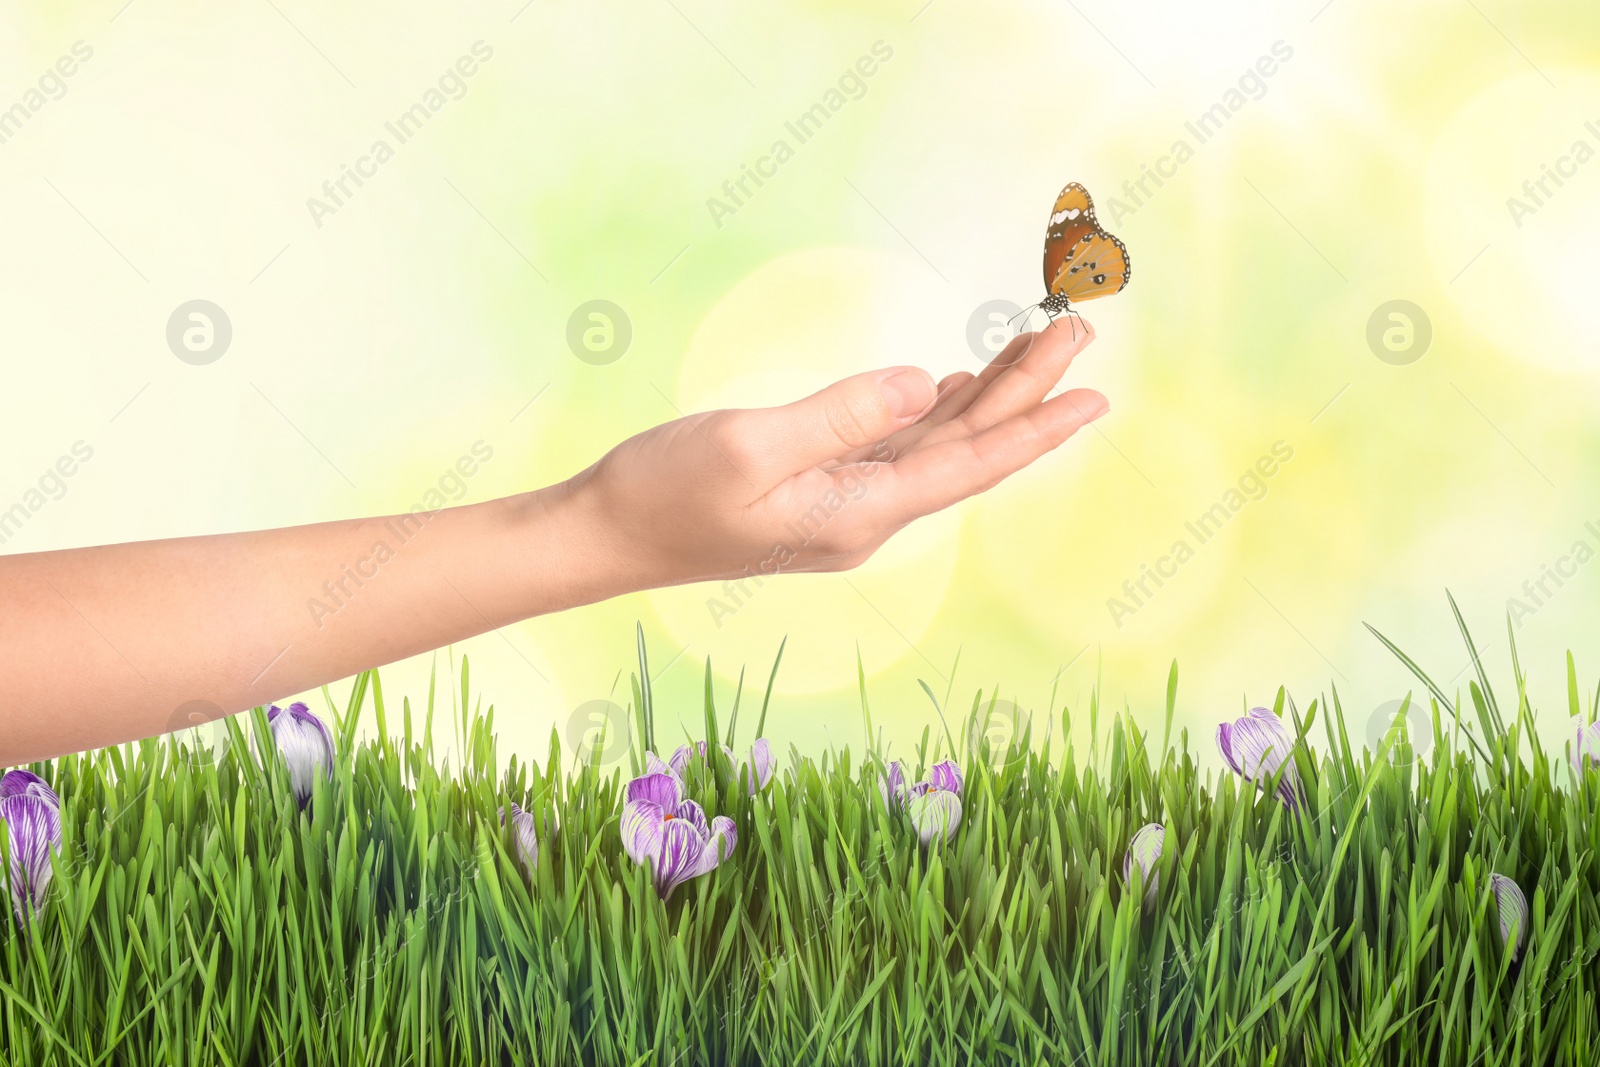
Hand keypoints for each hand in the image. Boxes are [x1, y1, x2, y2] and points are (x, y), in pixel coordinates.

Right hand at [560, 318, 1106, 588]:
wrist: (606, 535)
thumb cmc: (664, 493)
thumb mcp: (750, 447)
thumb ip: (841, 416)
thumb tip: (926, 386)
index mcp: (859, 513)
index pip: (969, 465)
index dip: (1035, 428)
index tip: (1093, 393)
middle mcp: (866, 515)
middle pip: (966, 448)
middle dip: (1025, 391)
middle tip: (1078, 330)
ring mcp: (843, 503)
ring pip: (937, 443)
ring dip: (988, 396)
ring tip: (1037, 346)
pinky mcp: (818, 489)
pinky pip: (898, 446)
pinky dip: (937, 411)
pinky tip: (958, 387)